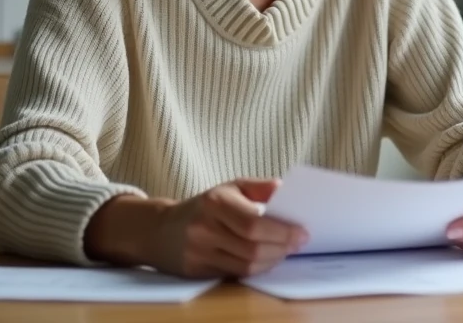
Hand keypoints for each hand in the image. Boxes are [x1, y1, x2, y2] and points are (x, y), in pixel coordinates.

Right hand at [148, 178, 308, 277]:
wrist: (159, 230)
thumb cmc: (204, 206)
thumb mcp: (229, 188)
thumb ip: (258, 187)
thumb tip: (285, 189)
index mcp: (215, 202)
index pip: (254, 223)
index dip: (282, 231)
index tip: (303, 232)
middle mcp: (204, 228)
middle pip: (252, 248)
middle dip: (282, 248)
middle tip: (299, 242)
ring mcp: (199, 252)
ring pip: (246, 265)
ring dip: (272, 260)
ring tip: (285, 250)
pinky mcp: (198, 271)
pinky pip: (235, 274)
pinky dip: (256, 268)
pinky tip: (266, 259)